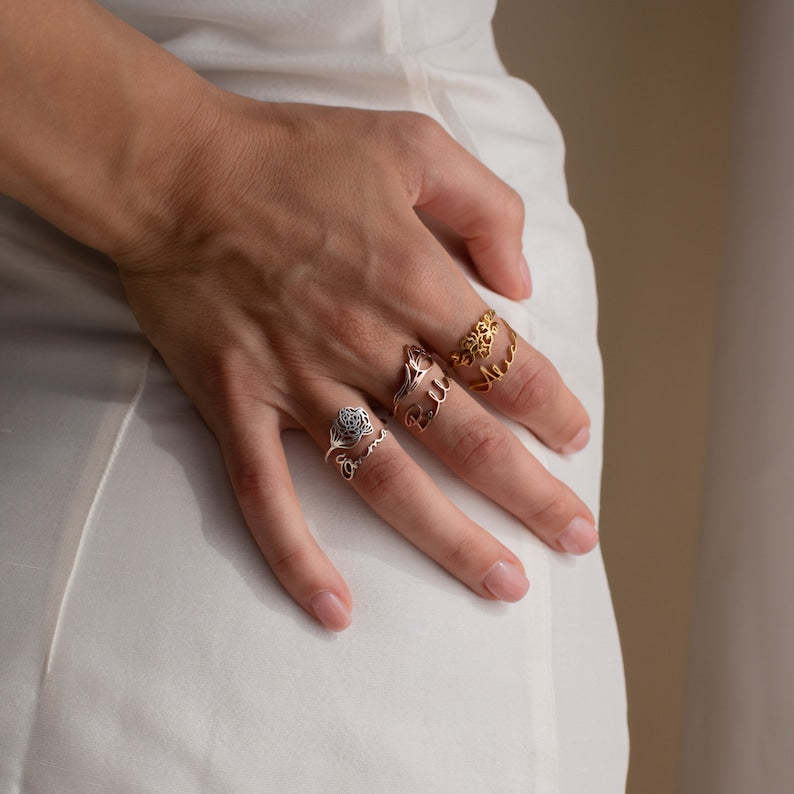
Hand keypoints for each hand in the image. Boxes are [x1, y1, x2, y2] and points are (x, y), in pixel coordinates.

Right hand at [111, 83, 597, 630]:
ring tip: (503, 584)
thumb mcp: (410, 144)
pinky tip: (336, 609)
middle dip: (532, 493)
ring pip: (388, 481)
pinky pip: (267, 497)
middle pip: (466, 438)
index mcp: (412, 280)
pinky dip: (298, 556)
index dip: (551, 406)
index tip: (576, 439)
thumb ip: (483, 206)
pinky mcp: (237, 406)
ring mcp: (298, 385)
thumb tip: (520, 283)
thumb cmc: (293, 153)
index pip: (505, 364)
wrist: (175, 172)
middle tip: (578, 537)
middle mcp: (364, 344)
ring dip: (450, 539)